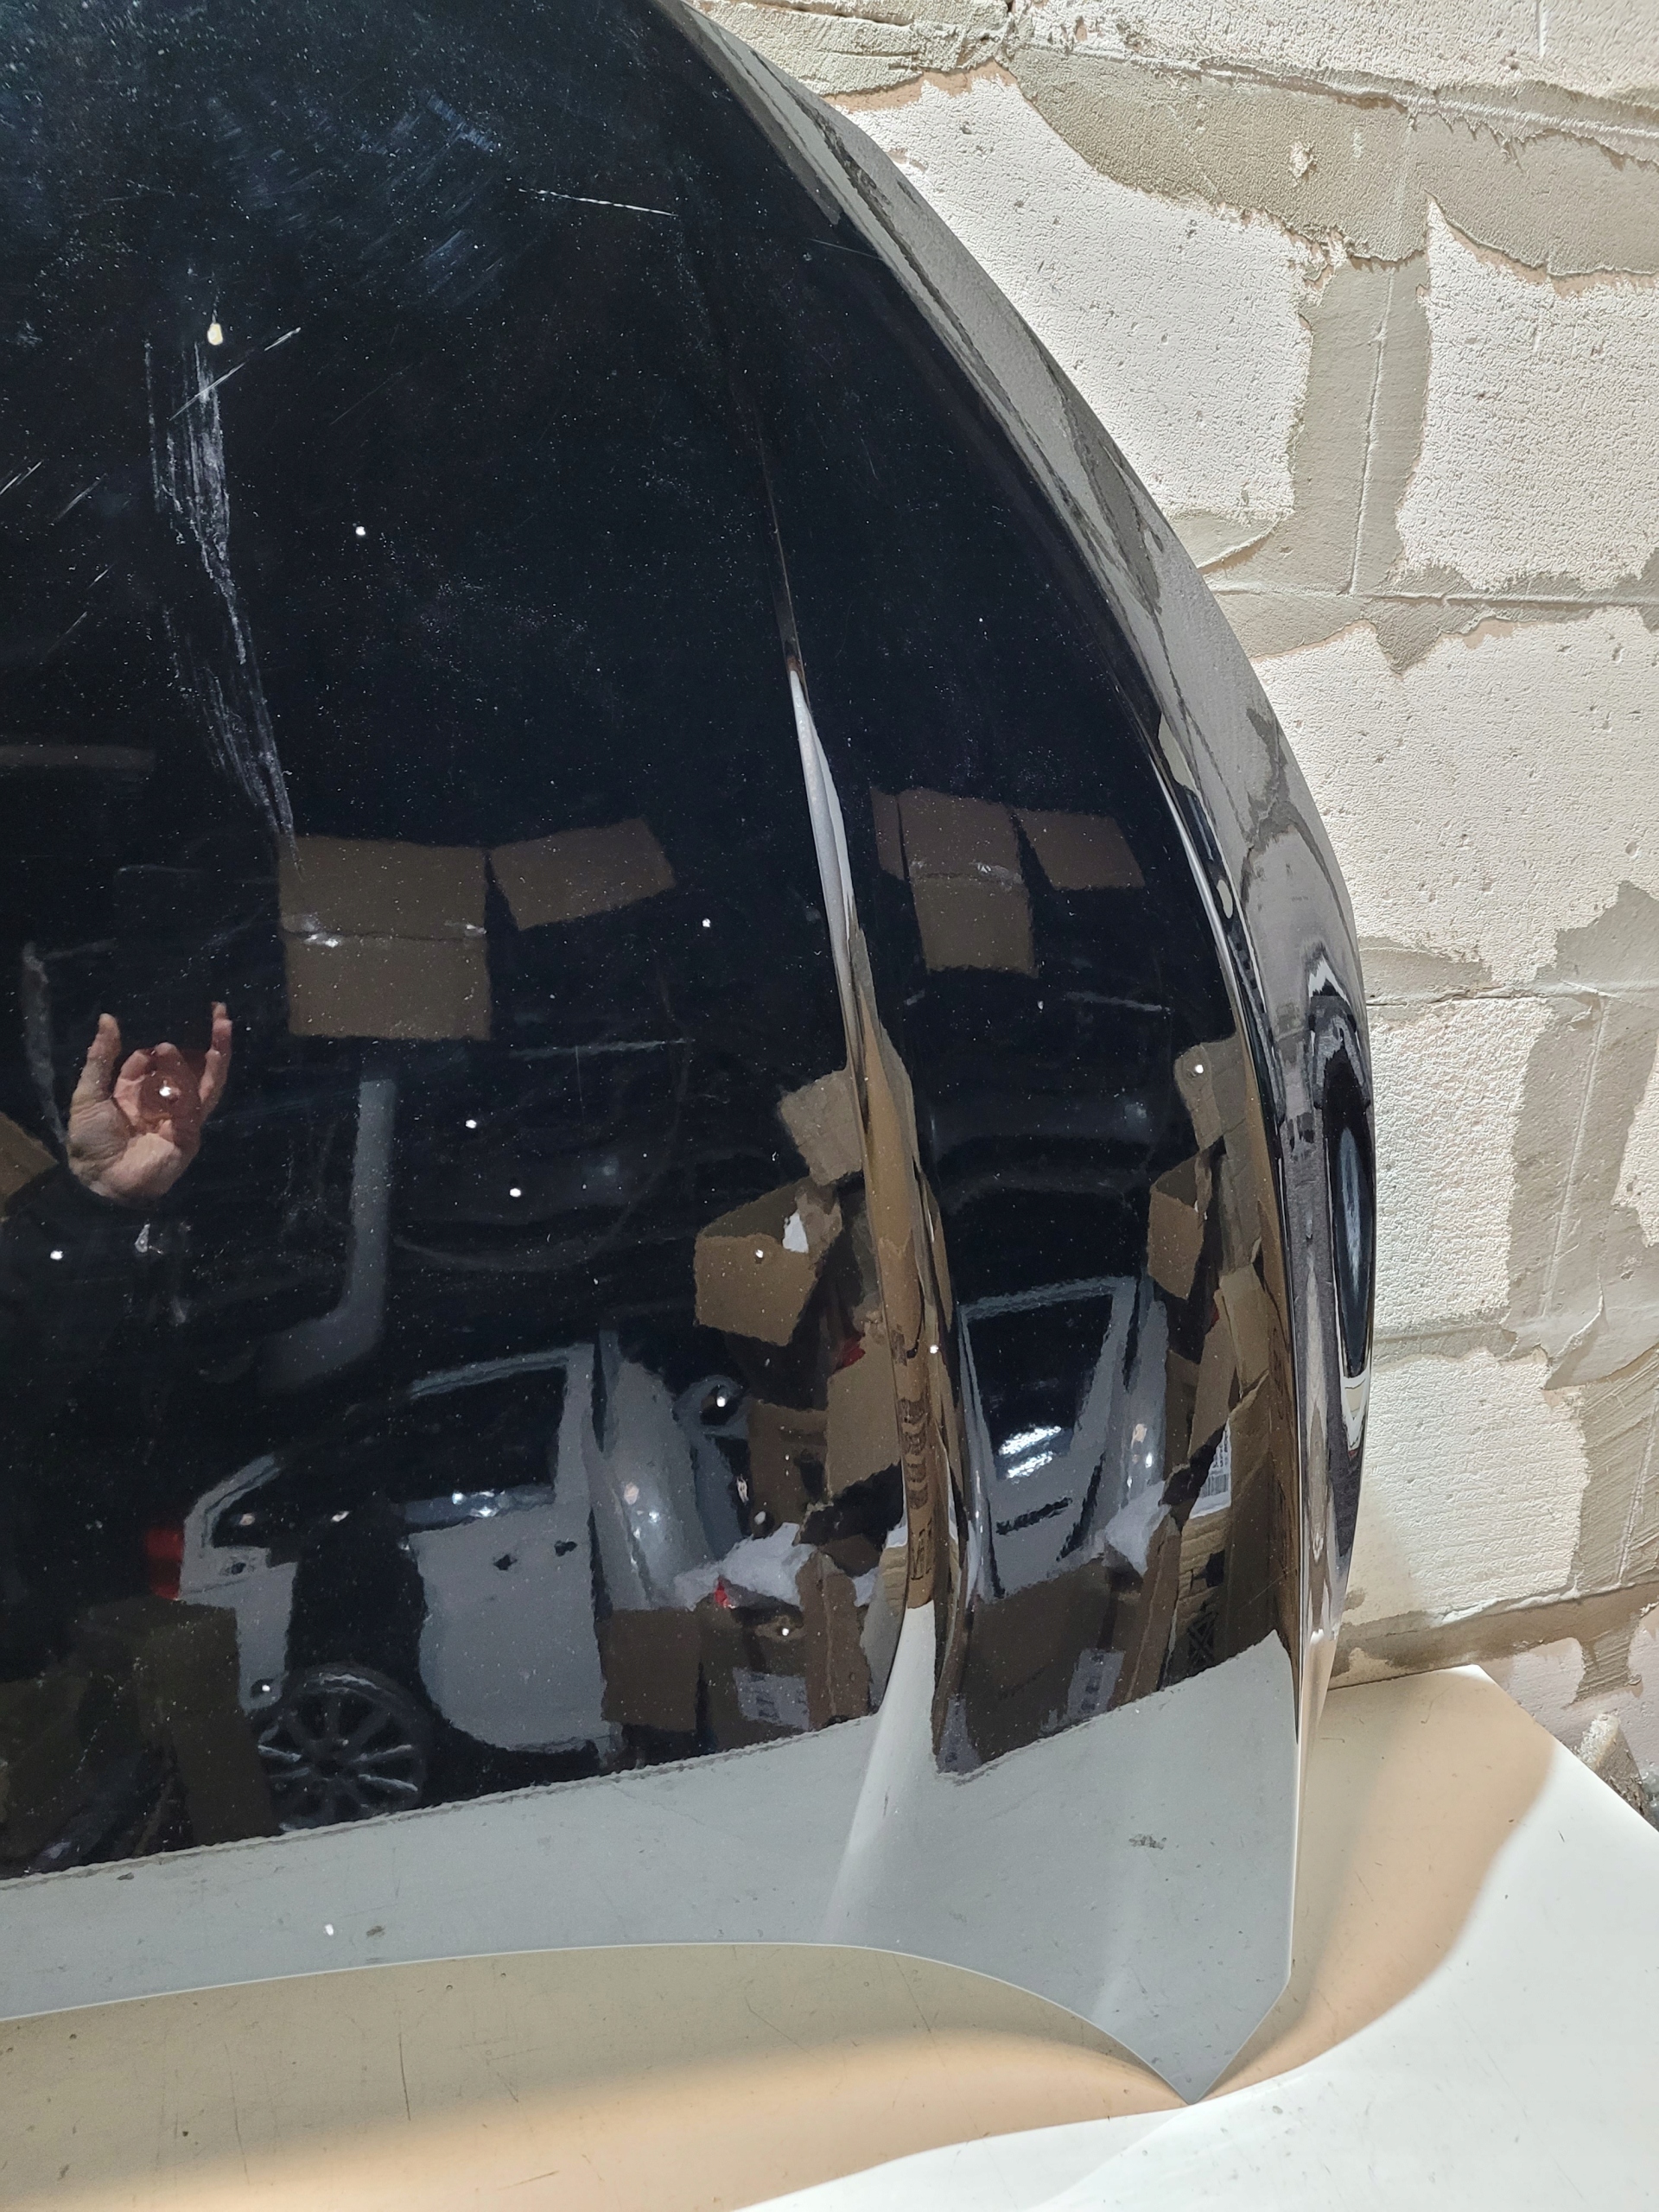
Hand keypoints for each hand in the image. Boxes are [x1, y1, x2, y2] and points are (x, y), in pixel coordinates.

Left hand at [67, 1004, 231, 1205]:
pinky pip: (195, 1107)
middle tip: (219, 1011)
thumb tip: (108, 1017)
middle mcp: (164, 1101)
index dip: (157, 1049)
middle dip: (211, 1041)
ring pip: (207, 1083)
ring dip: (214, 1056)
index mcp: (138, 1092)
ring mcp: (182, 1118)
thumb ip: (101, 1057)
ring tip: (218, 1027)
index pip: (155, 1061)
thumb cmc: (90, 1140)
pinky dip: (191, 1087)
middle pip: (195, 1068)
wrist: (99, 1182)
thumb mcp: (89, 1093)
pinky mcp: (190, 1135)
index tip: (157, 1035)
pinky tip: (189, 1066)